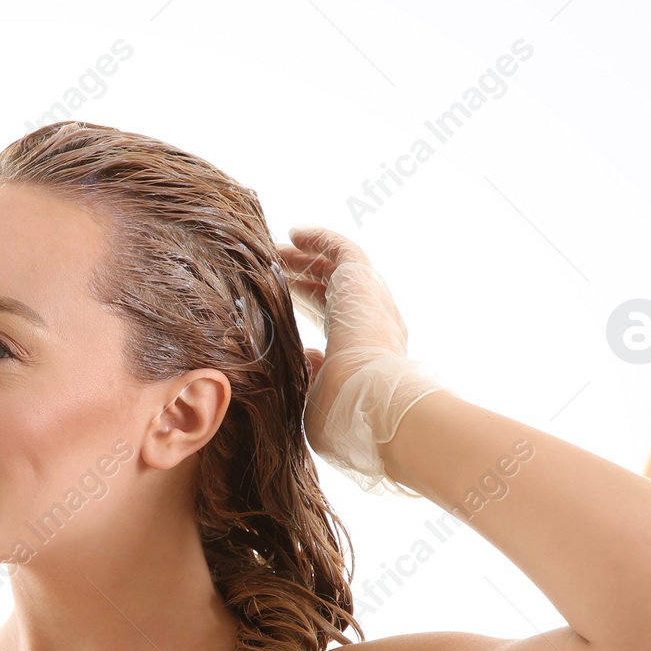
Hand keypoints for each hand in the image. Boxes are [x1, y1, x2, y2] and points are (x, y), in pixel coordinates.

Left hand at [276, 226, 447, 495]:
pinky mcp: (364, 284)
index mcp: (363, 352)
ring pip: (338, 269)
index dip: (310, 306)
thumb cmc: (349, 417)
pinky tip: (294, 233)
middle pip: (335, 291)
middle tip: (277, 268)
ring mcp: (372, 302)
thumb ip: (312, 378)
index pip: (335, 320)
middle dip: (305, 279)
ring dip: (308, 258)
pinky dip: (321, 240)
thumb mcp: (320, 401)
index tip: (283, 300)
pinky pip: (344, 251)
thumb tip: (308, 356)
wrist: (373, 406)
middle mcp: (373, 323)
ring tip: (278, 248)